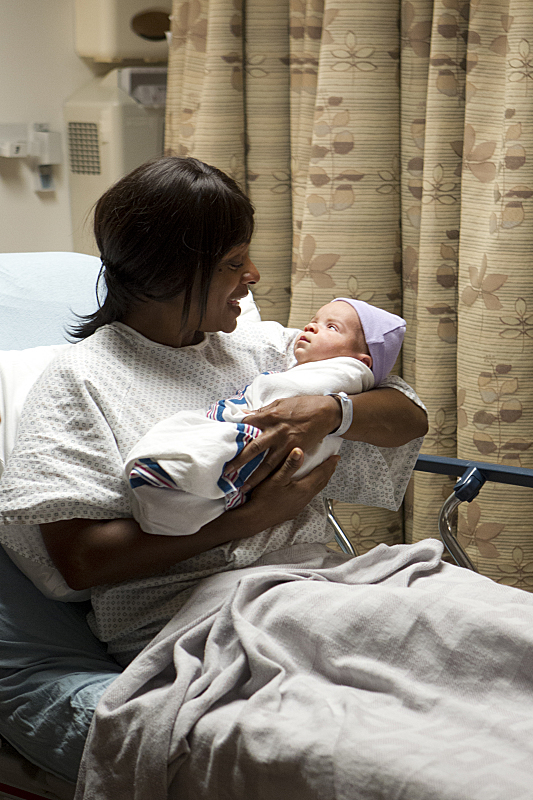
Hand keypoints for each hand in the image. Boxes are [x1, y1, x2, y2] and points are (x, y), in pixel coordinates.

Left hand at [225, 395, 339, 489]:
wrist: (325, 413)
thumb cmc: (303, 405)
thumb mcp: (280, 403)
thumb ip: (262, 411)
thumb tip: (245, 415)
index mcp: (270, 416)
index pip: (247, 425)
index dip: (234, 433)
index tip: (222, 441)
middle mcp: (276, 431)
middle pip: (253, 448)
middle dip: (239, 461)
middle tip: (227, 472)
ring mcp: (286, 443)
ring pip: (267, 464)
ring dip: (254, 477)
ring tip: (243, 487)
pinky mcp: (296, 452)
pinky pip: (281, 466)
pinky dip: (272, 477)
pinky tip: (264, 486)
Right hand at [243, 447, 339, 528]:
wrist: (256, 519)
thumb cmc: (265, 498)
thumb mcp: (276, 478)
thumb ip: (289, 465)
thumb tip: (300, 450)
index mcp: (304, 489)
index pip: (321, 474)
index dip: (329, 465)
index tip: (336, 457)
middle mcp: (305, 498)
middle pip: (322, 482)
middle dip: (328, 472)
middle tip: (333, 463)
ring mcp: (300, 505)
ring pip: (316, 490)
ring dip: (321, 480)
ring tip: (323, 473)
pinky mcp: (294, 510)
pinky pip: (309, 496)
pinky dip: (313, 487)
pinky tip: (307, 487)